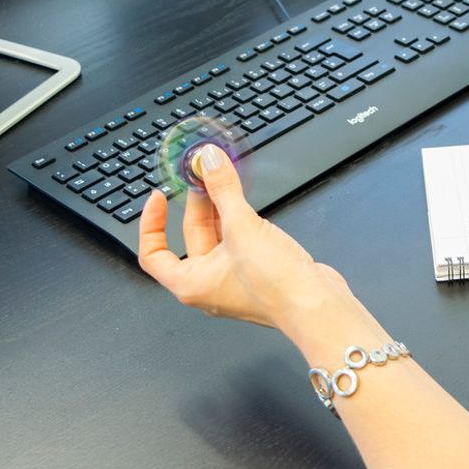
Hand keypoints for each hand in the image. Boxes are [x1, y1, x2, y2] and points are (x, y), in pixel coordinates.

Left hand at [137, 145, 355, 332]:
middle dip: (197, 204)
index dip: (151, 224)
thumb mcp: (242, 228)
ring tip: (225, 181)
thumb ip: (223, 190)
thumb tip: (209, 163)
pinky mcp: (257, 273)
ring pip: (219, 238)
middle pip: (191, 238)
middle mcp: (209, 285)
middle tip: (204, 176)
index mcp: (191, 283)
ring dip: (220, 209)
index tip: (159, 198)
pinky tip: (247, 204)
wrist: (316, 305)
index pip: (153, 254)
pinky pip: (240, 242)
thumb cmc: (275, 286)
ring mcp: (234, 280)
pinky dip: (240, 221)